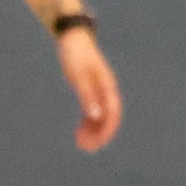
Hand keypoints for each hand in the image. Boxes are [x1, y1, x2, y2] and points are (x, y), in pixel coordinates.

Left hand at [55, 25, 120, 151]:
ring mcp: (99, 91)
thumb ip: (87, 96)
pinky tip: (79, 131)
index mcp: (107, 86)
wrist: (72, 38)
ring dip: (93, 131)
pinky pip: (94, 111)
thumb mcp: (79, 76)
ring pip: (101, 117)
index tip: (96, 143)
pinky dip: (88, 122)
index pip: (112, 113)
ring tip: (80, 143)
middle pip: (108, 118)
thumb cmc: (75, 55)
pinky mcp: (91, 90)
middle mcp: (107, 91)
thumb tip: (95, 116)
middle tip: (85, 148)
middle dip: (99, 135)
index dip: (106, 130)